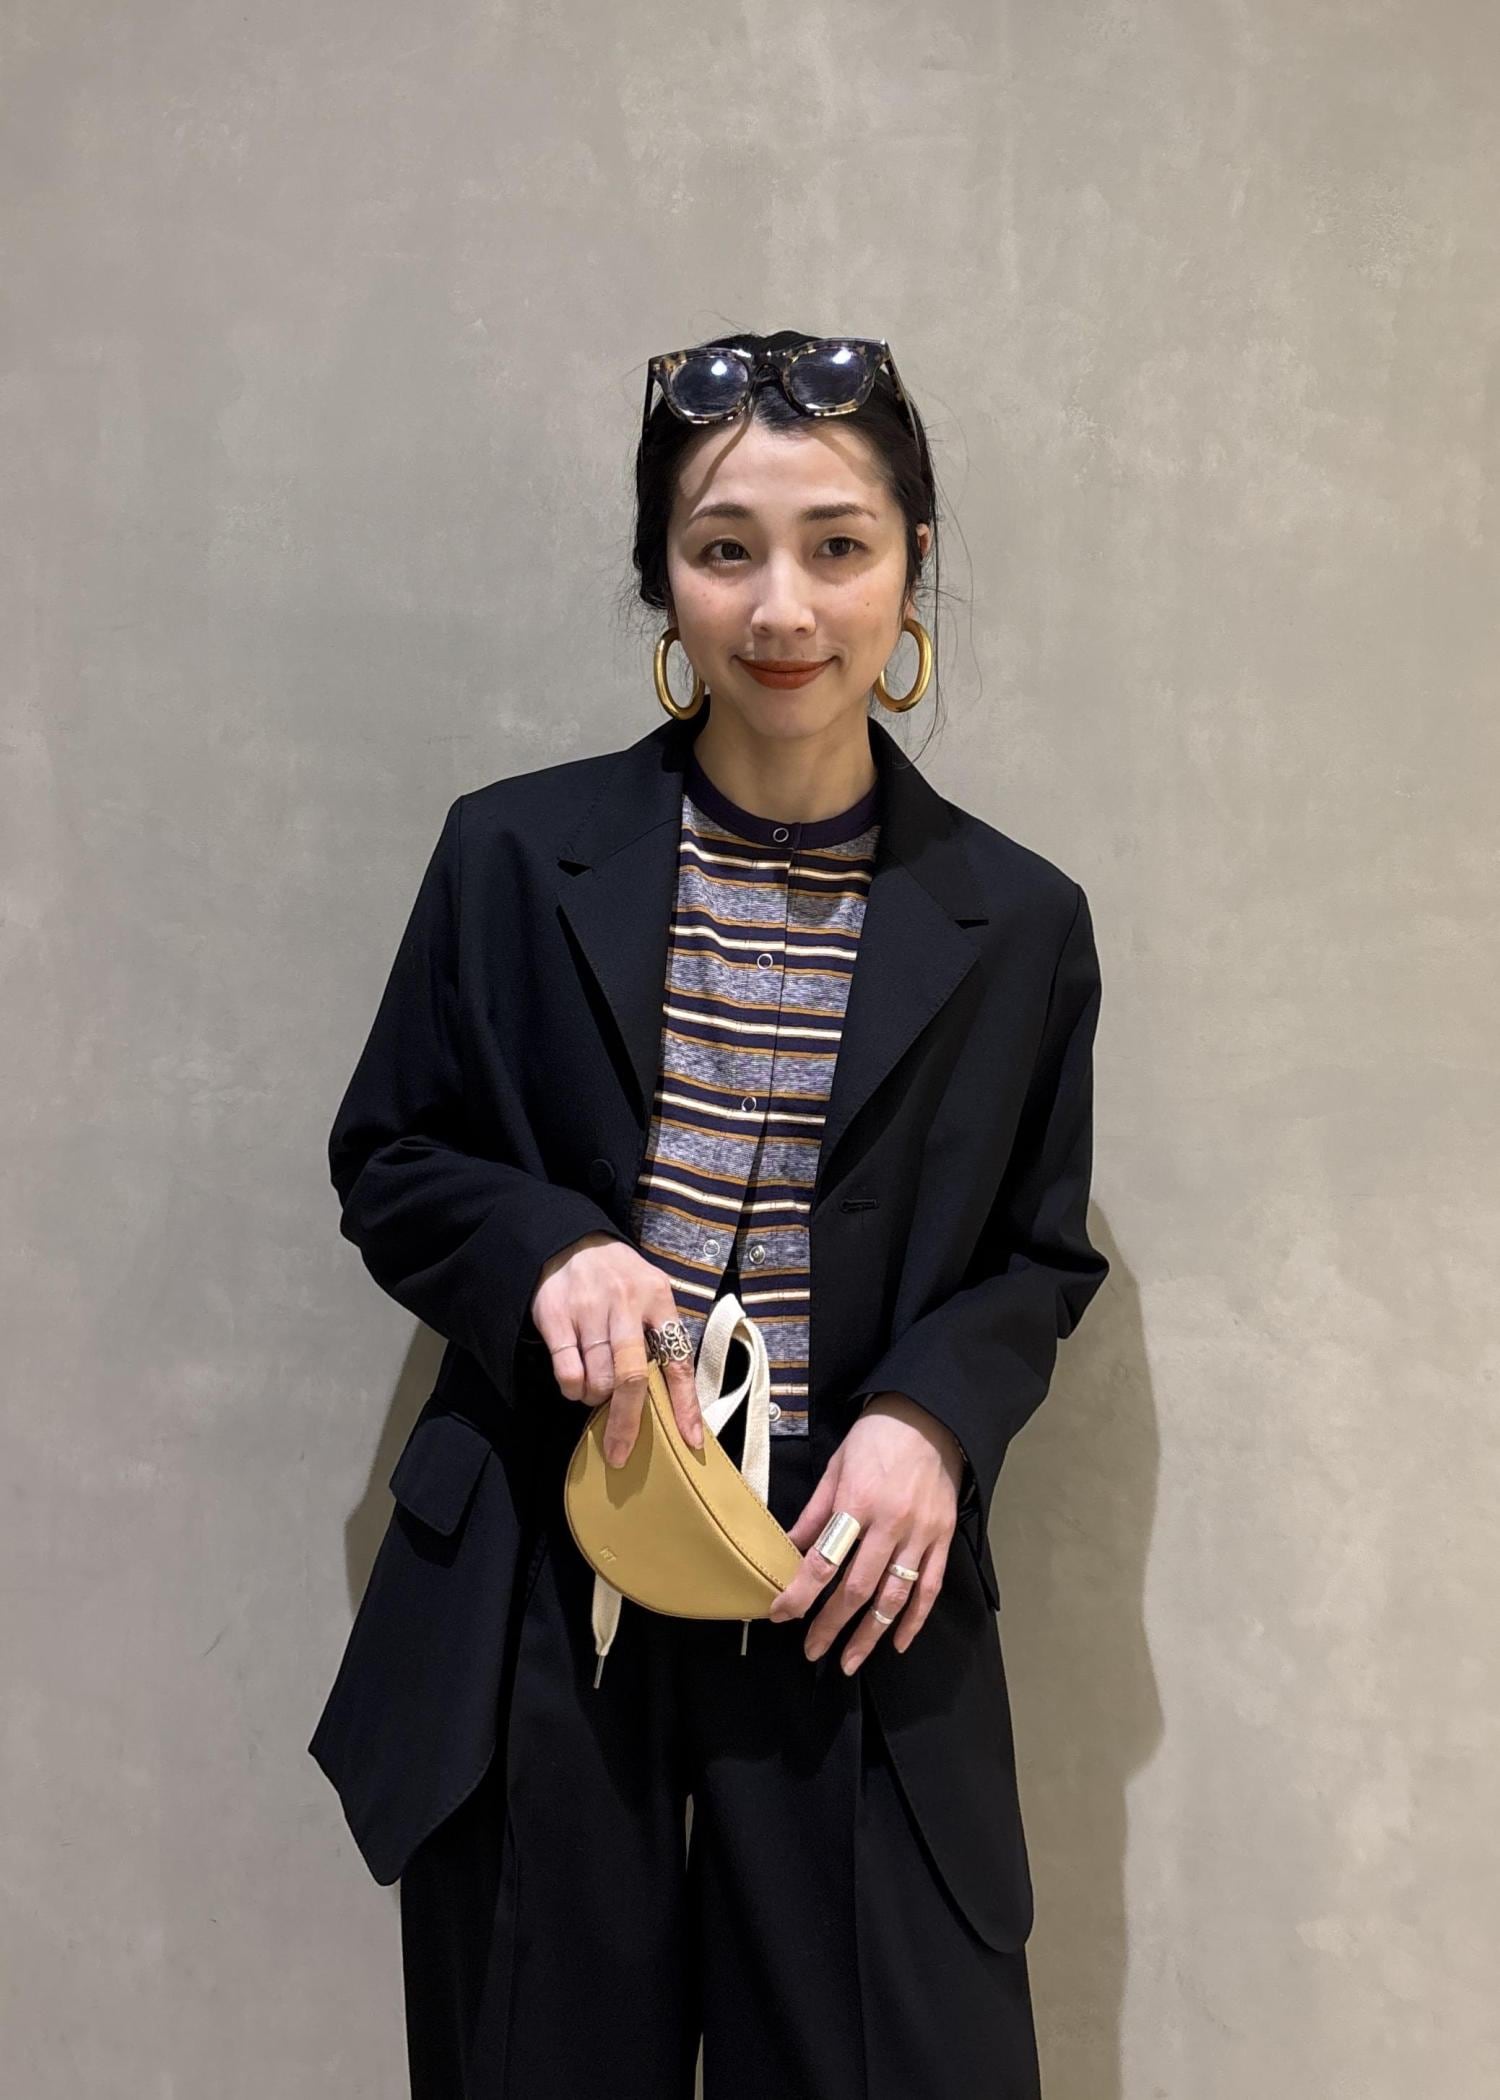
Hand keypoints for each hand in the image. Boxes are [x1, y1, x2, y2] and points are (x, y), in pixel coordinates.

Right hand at [529, 1235, 705, 1465]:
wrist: (569, 1240)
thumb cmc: (618, 1278)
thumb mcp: (650, 1292)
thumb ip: (661, 1334)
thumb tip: (673, 1399)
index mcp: (658, 1298)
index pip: (677, 1360)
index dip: (685, 1405)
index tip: (690, 1441)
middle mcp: (626, 1302)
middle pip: (631, 1378)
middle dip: (627, 1423)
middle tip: (620, 1452)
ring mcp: (589, 1308)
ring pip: (597, 1379)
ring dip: (597, 1399)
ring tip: (596, 1390)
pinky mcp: (556, 1315)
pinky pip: (567, 1372)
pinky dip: (573, 1389)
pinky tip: (576, 1382)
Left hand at [768, 1392, 964, 1671]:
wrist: (930, 1417)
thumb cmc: (876, 1437)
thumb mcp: (835, 1467)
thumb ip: (814, 1513)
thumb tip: (788, 1548)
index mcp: (857, 1503)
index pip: (823, 1561)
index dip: (800, 1594)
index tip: (780, 1615)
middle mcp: (890, 1525)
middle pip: (857, 1589)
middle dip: (831, 1626)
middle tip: (812, 1652)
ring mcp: (920, 1535)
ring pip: (894, 1597)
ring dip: (870, 1635)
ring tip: (851, 1661)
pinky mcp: (942, 1539)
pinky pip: (930, 1588)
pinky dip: (915, 1620)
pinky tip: (897, 1642)